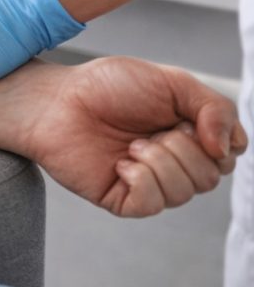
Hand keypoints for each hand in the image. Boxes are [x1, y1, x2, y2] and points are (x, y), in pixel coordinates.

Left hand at [22, 57, 247, 216]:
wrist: (57, 100)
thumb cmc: (107, 87)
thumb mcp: (173, 82)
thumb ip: (215, 109)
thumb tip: (229, 149)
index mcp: (188, 136)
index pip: (228, 155)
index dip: (215, 139)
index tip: (185, 119)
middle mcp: (172, 163)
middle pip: (211, 177)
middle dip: (183, 148)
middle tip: (150, 130)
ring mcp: (148, 184)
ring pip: (186, 191)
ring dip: (159, 160)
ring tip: (131, 143)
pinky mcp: (123, 200)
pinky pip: (153, 204)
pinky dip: (141, 179)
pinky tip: (121, 163)